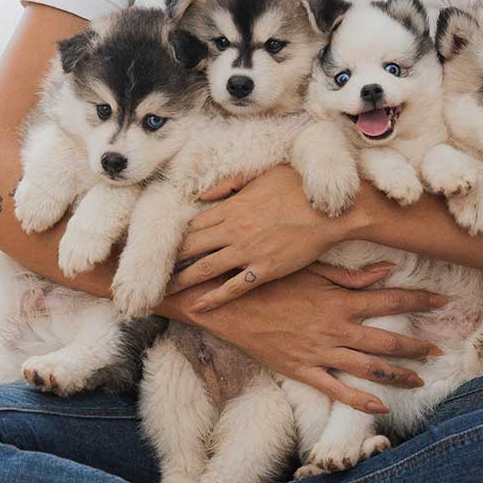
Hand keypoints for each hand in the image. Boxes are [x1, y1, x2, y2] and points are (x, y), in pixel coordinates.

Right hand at [167, 261, 447, 414]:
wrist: (228, 303)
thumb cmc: (271, 280)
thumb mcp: (312, 270)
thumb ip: (352, 275)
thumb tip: (387, 270)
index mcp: (341, 300)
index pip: (391, 301)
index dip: (420, 302)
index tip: (442, 301)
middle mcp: (336, 328)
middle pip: (388, 342)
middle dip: (417, 346)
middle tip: (438, 350)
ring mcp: (320, 352)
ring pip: (369, 369)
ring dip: (399, 375)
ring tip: (419, 379)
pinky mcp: (302, 370)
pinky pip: (337, 390)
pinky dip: (361, 400)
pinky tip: (380, 406)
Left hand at [169, 165, 355, 309]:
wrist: (332, 210)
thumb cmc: (300, 187)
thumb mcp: (262, 175)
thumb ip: (230, 184)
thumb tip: (203, 194)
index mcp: (231, 206)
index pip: (193, 224)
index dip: (173, 237)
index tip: (157, 245)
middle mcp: (234, 230)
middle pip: (191, 247)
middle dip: (168, 261)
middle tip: (149, 273)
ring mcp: (248, 252)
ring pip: (204, 269)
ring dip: (181, 282)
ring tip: (163, 293)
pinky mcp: (264, 270)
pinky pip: (233, 288)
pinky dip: (213, 298)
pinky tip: (198, 306)